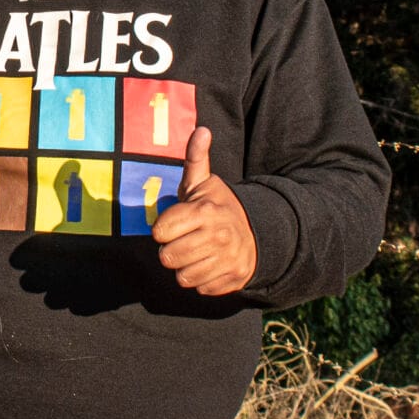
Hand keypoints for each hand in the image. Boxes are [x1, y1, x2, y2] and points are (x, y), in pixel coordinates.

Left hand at [151, 127, 256, 295]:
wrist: (259, 233)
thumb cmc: (218, 208)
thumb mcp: (204, 183)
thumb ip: (196, 158)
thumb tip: (201, 129)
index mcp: (205, 211)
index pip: (160, 232)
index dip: (163, 229)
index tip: (175, 224)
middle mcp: (217, 236)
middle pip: (167, 257)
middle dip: (172, 250)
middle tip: (186, 240)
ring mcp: (226, 260)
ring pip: (182, 277)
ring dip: (185, 267)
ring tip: (198, 252)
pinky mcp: (233, 280)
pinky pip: (200, 288)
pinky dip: (202, 280)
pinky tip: (211, 265)